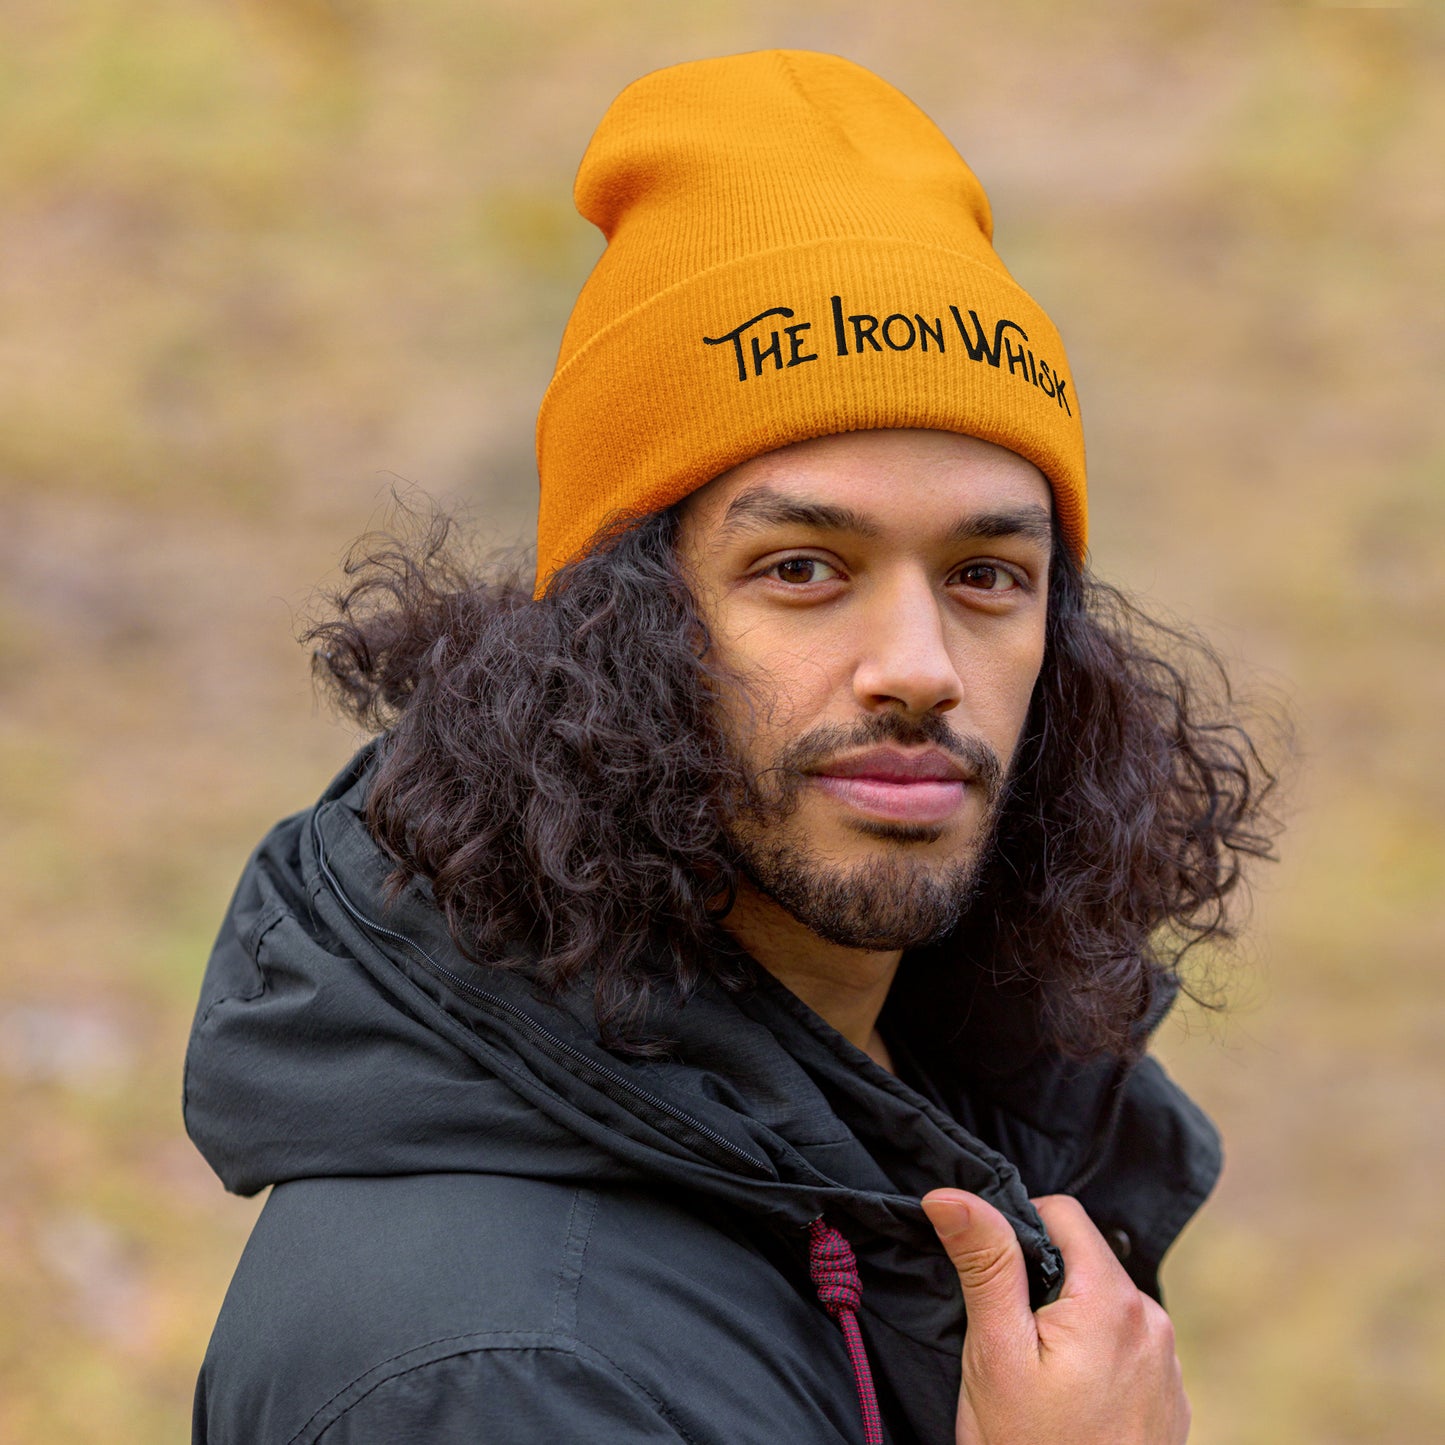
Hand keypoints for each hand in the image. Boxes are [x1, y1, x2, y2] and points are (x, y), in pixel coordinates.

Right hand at [921, 1190, 1189, 1444]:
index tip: (991, 1279)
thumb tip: (951, 1193)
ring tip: (1037, 1379)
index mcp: (1113, 1300)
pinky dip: (1094, 1357)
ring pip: (1103, 1304)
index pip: (1063, 1212)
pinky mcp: (1170, 1400)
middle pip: (1084, 1259)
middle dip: (1041, 1282)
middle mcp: (1153, 1322)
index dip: (1016, 1229)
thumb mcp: (995, 1352)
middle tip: (1008, 1340)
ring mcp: (1168, 1365)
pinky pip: (1125, 1347)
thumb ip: (985, 1262)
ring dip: (1068, 1320)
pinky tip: (1068, 1403)